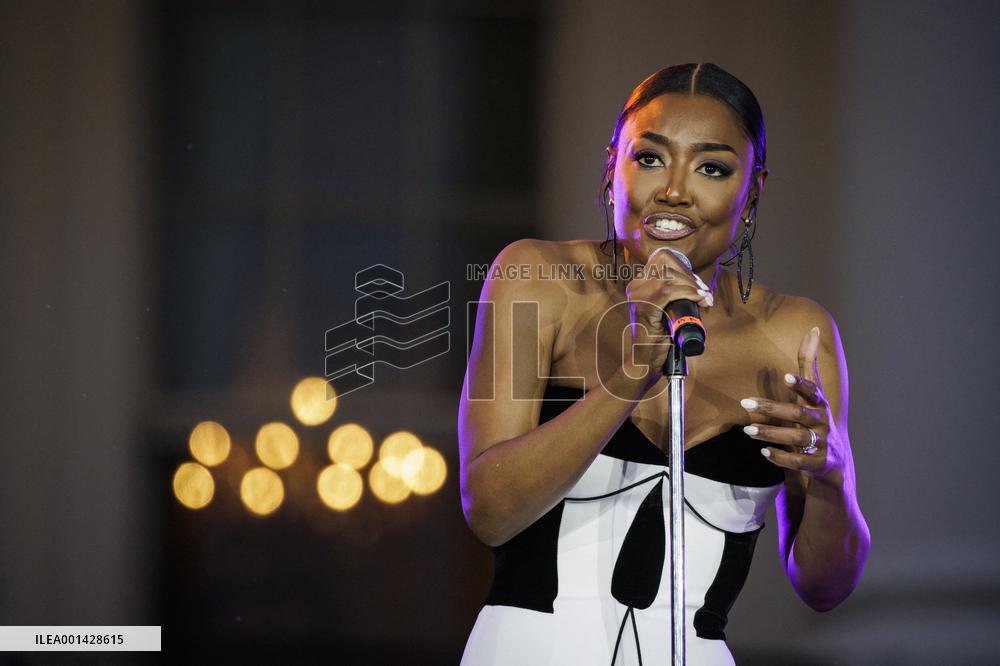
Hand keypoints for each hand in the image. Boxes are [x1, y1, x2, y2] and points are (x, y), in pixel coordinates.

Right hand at [622, 248, 712, 388]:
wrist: (646, 361)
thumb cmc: (659, 337)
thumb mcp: (666, 308)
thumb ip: (674, 293)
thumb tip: (697, 282)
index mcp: (640, 283)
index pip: (662, 257)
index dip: (683, 266)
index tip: (696, 283)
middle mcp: (635, 286)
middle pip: (666, 263)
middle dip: (690, 276)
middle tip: (704, 292)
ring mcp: (637, 296)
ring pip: (669, 277)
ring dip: (692, 286)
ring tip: (704, 298)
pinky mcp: (644, 308)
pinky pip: (667, 291)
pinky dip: (688, 293)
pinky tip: (699, 300)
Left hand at [740, 326, 846, 485]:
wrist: (834, 461)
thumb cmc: (815, 418)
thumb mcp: (812, 393)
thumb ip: (809, 363)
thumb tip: (814, 329)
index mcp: (820, 404)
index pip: (813, 392)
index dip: (801, 385)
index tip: (786, 377)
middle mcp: (823, 422)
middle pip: (798, 415)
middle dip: (772, 409)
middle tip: (745, 402)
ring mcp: (822, 444)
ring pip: (796, 439)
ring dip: (771, 434)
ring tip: (748, 430)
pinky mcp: (817, 464)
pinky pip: (799, 462)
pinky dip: (781, 457)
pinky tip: (764, 452)